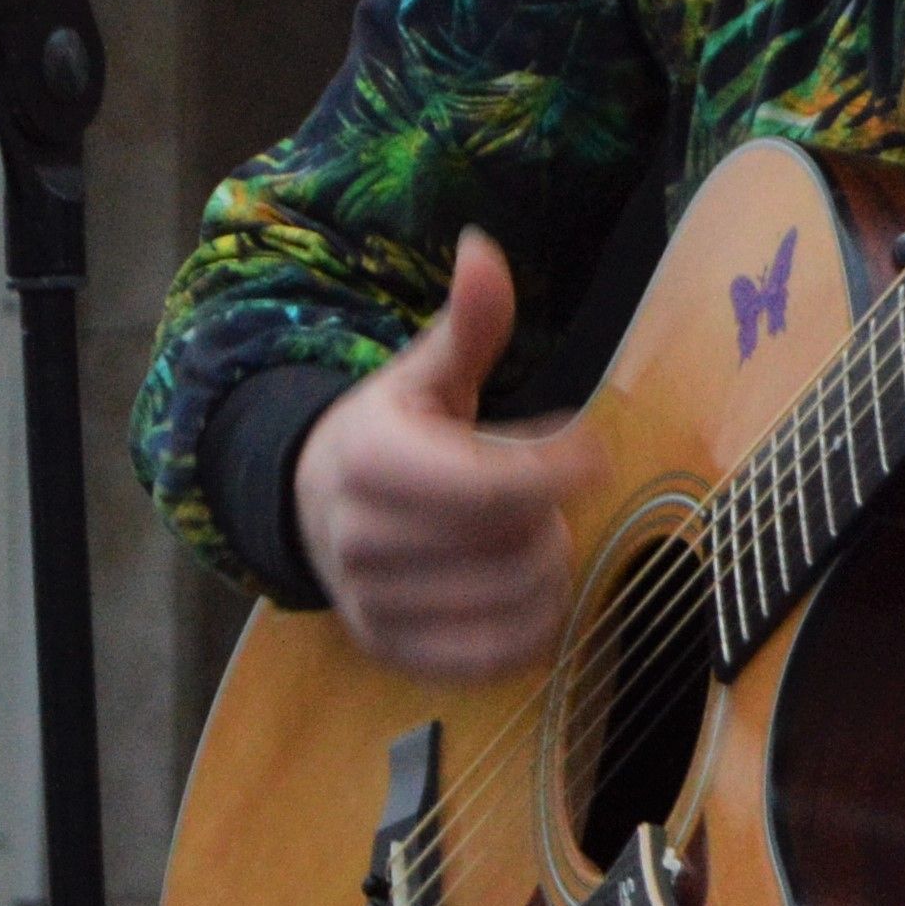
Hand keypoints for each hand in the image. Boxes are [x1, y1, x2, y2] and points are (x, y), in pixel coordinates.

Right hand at [287, 229, 606, 680]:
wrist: (311, 507)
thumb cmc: (390, 433)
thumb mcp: (426, 374)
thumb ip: (468, 323)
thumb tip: (483, 248)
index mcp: (370, 460)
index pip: (489, 485)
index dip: (560, 471)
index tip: (593, 454)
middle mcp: (360, 538)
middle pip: (510, 544)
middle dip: (549, 516)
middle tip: (545, 496)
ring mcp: (373, 605)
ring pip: (512, 601)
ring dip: (546, 568)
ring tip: (531, 537)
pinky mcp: (393, 652)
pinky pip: (494, 657)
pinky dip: (532, 626)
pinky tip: (527, 587)